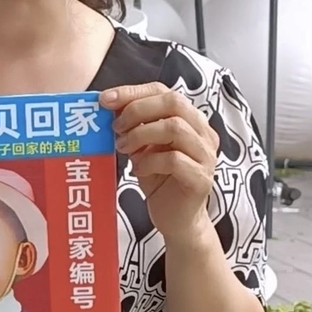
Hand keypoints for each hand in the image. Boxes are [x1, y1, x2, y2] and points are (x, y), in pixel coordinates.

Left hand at [100, 83, 218, 240]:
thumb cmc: (160, 180)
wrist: (178, 220)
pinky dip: (149, 161)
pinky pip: (174, 160)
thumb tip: (108, 106)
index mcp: (190, 120)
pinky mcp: (201, 179)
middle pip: (174, 103)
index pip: (164, 91)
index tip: (105, 100)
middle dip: (137, 110)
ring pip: (175, 128)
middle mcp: (203, 133)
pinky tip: (138, 169)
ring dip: (141, 135)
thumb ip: (134, 126)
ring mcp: (205, 156)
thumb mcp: (143, 147)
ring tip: (124, 148)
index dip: (133, 92)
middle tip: (116, 127)